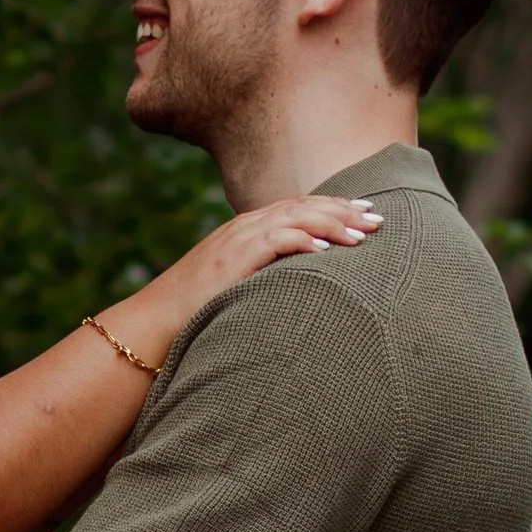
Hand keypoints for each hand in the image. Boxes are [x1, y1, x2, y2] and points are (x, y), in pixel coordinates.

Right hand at [97, 195, 380, 367]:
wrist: (153, 325)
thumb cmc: (195, 315)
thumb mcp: (235, 287)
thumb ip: (264, 277)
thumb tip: (301, 287)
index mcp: (245, 232)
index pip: (296, 209)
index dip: (332, 208)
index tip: (364, 213)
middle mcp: (243, 229)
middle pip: (301, 207)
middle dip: (342, 210)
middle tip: (378, 216)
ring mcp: (236, 240)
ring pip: (293, 218)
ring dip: (331, 223)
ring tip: (363, 233)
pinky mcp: (231, 259)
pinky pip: (273, 240)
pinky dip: (302, 240)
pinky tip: (328, 249)